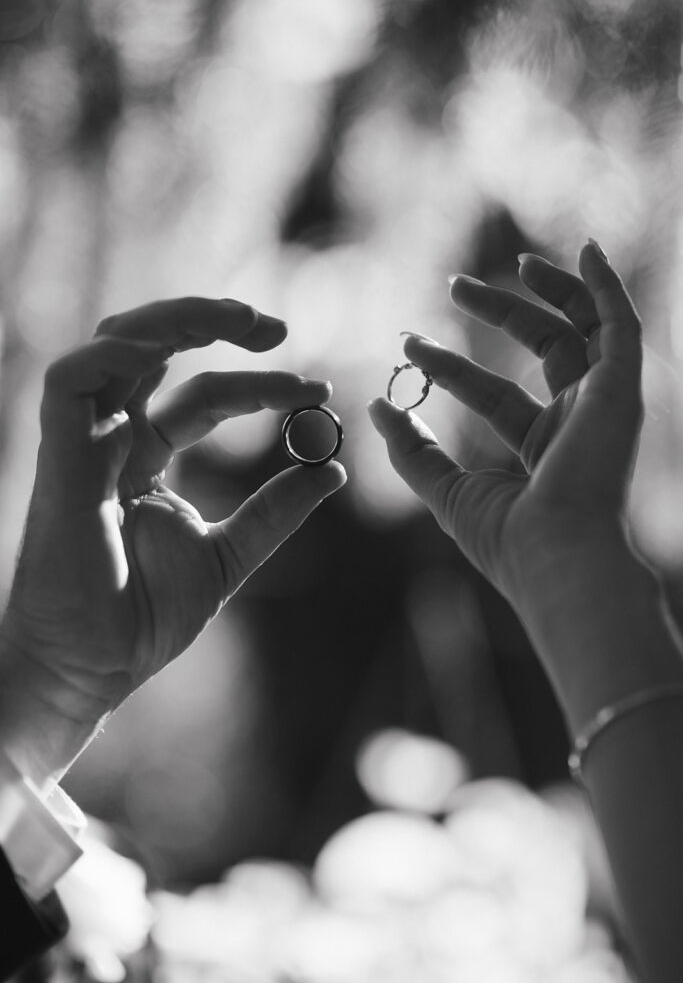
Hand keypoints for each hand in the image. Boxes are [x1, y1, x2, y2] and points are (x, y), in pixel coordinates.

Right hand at [0, 297, 344, 782]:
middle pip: (157, 352)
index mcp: (148, 458)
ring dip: (177, 319)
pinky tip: (172, 346)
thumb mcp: (229, 555)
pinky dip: (118, 352)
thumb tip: (331, 470)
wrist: (93, 670)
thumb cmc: (143, 619)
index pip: (206, 396)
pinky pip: (72, 382)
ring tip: (244, 321)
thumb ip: (275, 511)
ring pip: (117, 347)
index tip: (320, 389)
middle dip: (215, 325)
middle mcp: (115, 439)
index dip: (262, 385)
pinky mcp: (58, 457)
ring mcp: (84, 443)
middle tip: (278, 328)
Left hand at [369, 241, 658, 718]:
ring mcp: (605, 404)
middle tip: (454, 286)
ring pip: (582, 330)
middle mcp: (580, 422)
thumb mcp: (447, 491)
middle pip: (544, 350)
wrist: (558, 558)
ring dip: (552, 292)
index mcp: (545, 450)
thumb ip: (413, 452)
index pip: (495, 395)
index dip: (451, 369)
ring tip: (514, 261)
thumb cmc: (509, 539)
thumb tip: (378, 406)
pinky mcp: (622, 388)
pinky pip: (620, 325)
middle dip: (501, 314)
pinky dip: (606, 286)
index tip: (408, 346)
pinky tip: (587, 250)